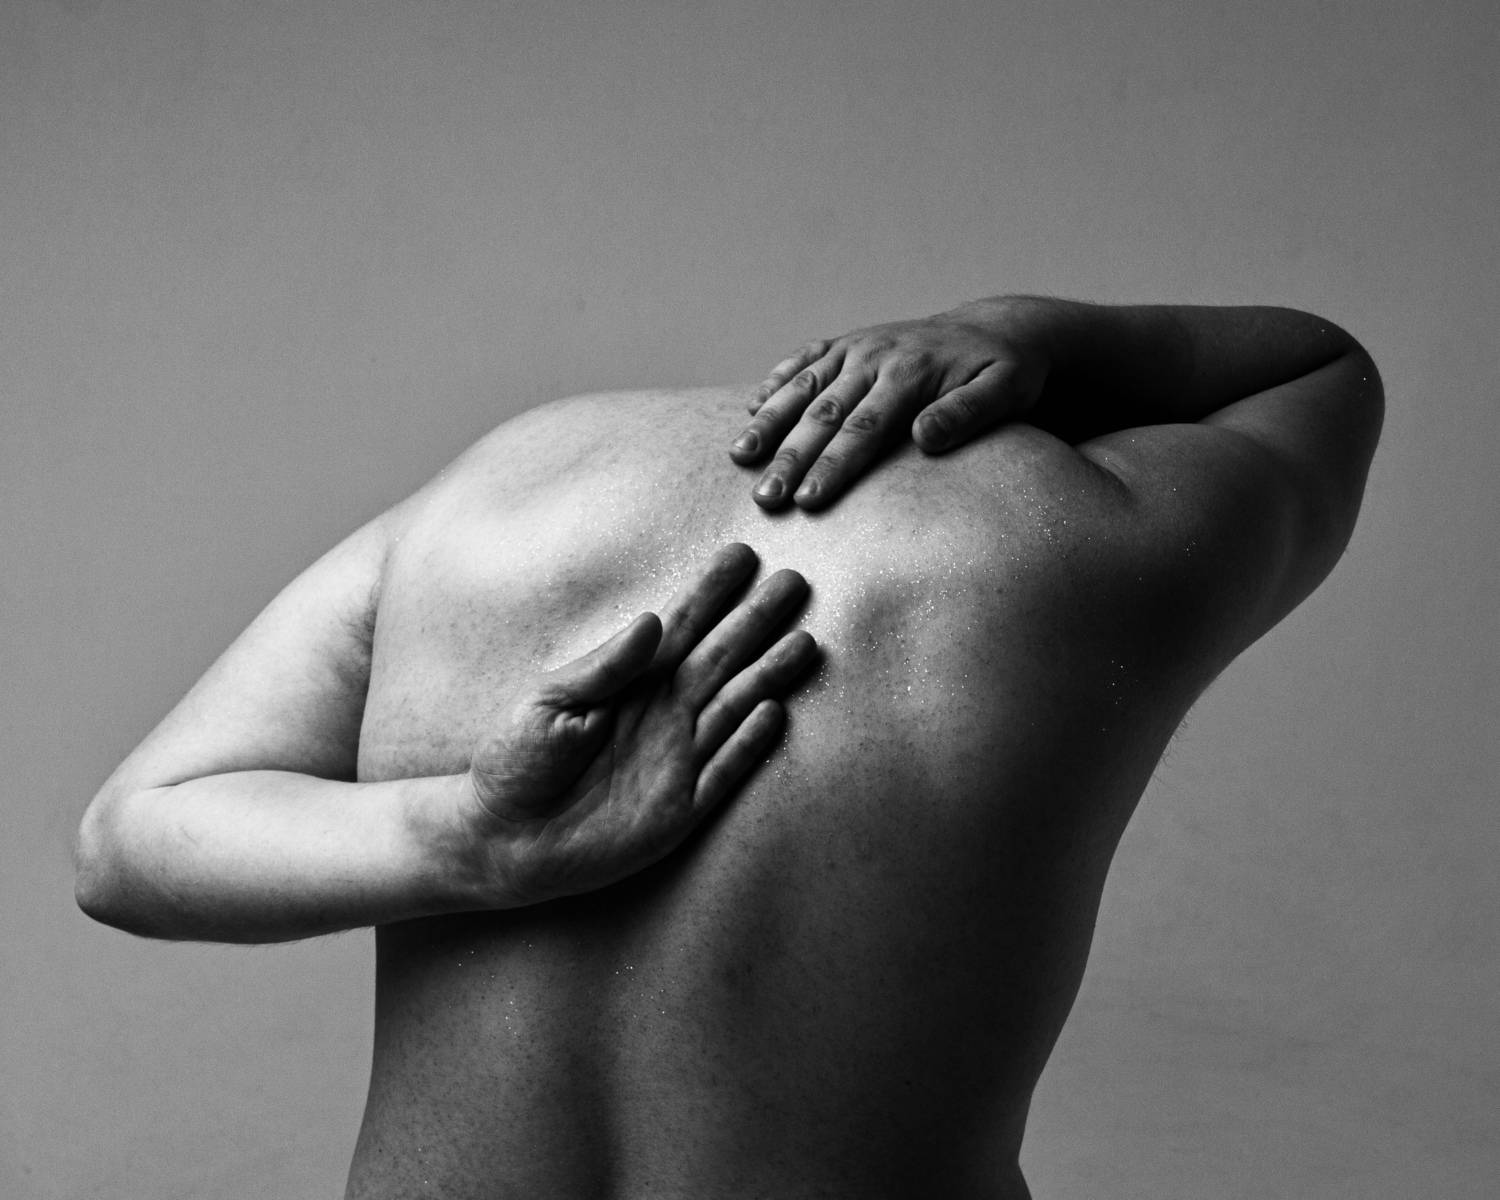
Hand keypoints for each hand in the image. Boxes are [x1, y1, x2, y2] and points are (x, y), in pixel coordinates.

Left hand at [460, 543, 816, 906]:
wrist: (505, 839)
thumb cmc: (517, 763)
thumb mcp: (548, 703)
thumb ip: (604, 667)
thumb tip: (652, 620)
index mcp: (630, 681)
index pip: (680, 626)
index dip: (711, 591)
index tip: (742, 554)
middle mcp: (663, 713)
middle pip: (720, 657)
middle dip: (756, 620)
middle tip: (792, 582)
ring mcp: (677, 758)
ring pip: (734, 707)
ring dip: (768, 675)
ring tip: (803, 643)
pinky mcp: (680, 808)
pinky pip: (724, 771)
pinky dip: (749, 743)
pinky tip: (773, 711)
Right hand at [729, 297, 1051, 509]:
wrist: (997, 330)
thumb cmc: (1006, 372)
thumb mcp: (1006, 391)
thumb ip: (968, 413)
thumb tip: (924, 439)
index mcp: (911, 373)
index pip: (865, 429)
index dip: (835, 466)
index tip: (808, 501)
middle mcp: (876, 356)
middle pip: (825, 414)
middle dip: (791, 457)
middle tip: (765, 499)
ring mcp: (857, 348)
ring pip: (804, 388)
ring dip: (770, 422)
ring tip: (739, 456)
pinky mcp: (847, 344)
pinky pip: (805, 360)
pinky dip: (776, 381)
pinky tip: (749, 407)